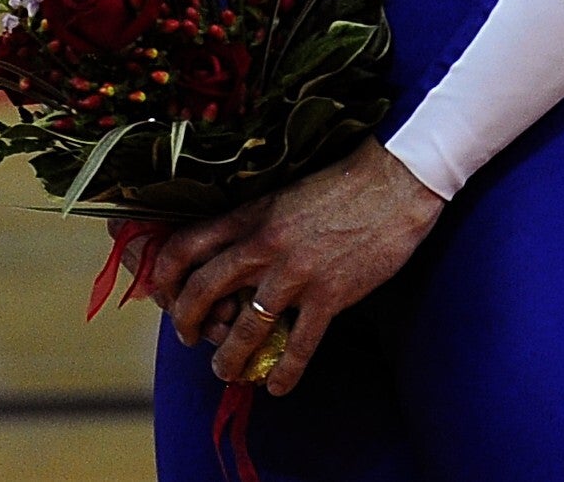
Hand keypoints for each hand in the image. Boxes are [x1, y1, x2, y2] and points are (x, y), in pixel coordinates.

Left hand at [138, 138, 446, 394]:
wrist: (399, 179)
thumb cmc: (347, 183)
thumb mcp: (287, 194)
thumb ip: (258, 224)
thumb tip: (236, 257)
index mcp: (252, 215)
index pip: (184, 247)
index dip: (164, 278)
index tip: (167, 295)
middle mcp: (264, 246)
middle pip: (201, 292)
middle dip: (186, 323)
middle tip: (190, 336)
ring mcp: (296, 273)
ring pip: (243, 330)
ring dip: (228, 359)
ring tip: (226, 371)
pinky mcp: (331, 294)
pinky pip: (298, 345)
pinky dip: (284, 373)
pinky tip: (279, 385)